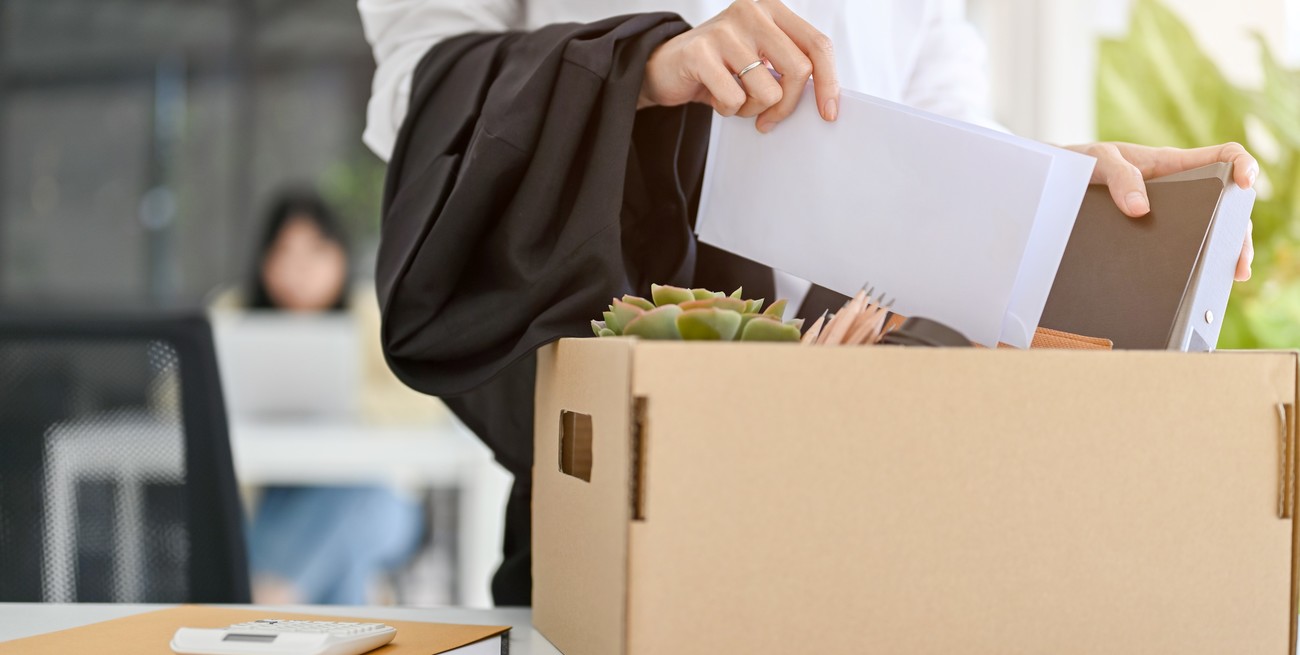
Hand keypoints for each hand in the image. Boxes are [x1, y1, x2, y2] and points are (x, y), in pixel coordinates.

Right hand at [639, 0, 839, 132]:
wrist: (663, 67)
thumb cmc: (718, 66)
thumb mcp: (760, 59)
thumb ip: (789, 67)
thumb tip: (822, 99)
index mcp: (771, 10)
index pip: (817, 45)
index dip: (828, 82)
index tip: (828, 112)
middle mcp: (751, 11)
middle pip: (799, 70)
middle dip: (786, 105)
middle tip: (769, 119)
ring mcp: (724, 29)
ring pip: (768, 90)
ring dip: (752, 108)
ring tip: (735, 99)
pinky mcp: (700, 52)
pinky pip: (734, 98)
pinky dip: (727, 109)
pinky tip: (714, 97)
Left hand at [1067, 142, 1258, 280]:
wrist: (1056, 183)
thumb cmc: (1083, 163)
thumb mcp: (1098, 160)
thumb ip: (1119, 177)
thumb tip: (1140, 210)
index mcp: (1173, 165)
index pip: (1223, 157)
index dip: (1243, 164)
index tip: (1246, 181)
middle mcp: (1180, 190)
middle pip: (1226, 207)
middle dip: (1240, 231)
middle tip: (1240, 259)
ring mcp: (1169, 215)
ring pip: (1208, 233)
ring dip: (1224, 253)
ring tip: (1230, 276)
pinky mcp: (1152, 236)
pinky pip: (1179, 250)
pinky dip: (1194, 265)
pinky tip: (1198, 284)